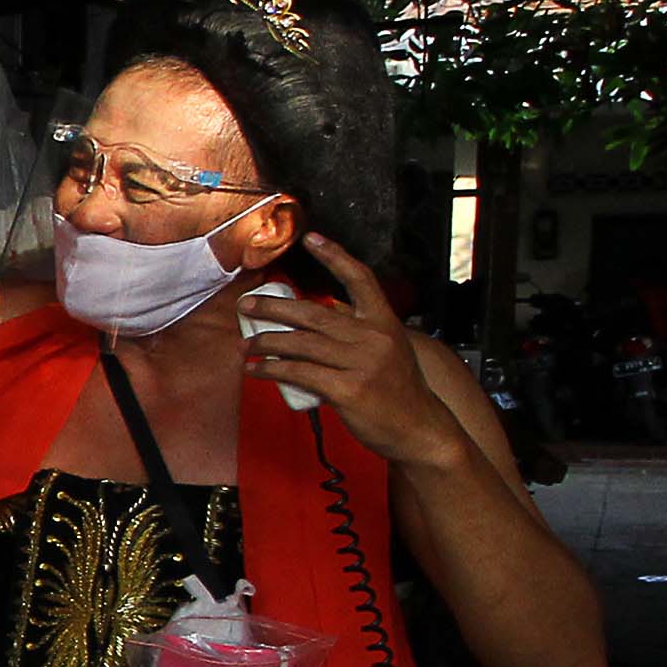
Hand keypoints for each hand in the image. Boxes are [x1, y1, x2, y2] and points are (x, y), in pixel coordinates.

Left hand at [235, 238, 466, 468]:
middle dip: (274, 306)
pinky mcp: (348, 389)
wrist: (419, 428)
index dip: (335, 256)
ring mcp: (361, 363)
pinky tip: (256, 369)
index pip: (359, 279)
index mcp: (384, 322)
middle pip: (314, 312)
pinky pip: (299, 373)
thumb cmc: (398, 391)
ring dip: (266, 342)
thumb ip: (359, 333)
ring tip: (246, 344)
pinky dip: (272, 370)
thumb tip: (321, 322)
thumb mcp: (388, 351)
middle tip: (246, 305)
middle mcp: (373, 337)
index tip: (311, 238)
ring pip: (301, 343)